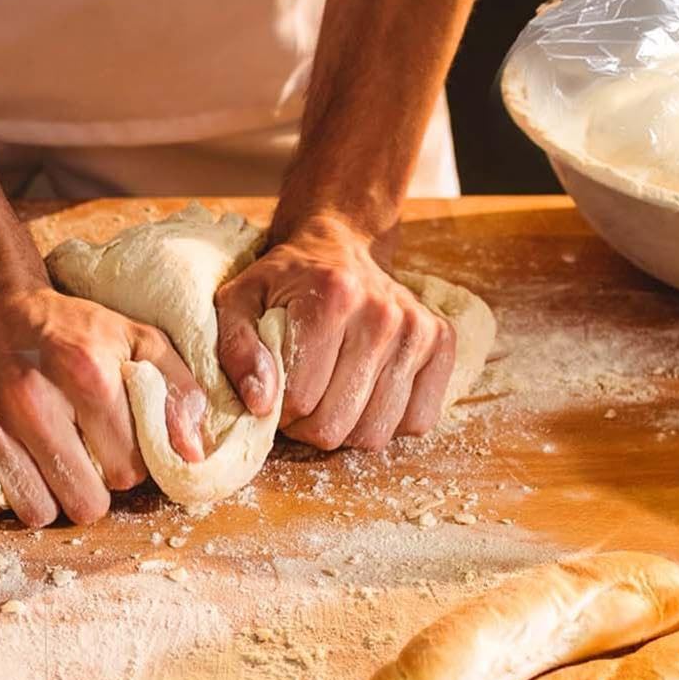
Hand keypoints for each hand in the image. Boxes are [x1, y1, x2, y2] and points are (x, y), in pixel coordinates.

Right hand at [0, 278, 206, 525]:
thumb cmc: (66, 327)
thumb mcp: (135, 340)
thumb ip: (177, 391)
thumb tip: (193, 454)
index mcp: (86, 371)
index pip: (128, 472)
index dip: (126, 465)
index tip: (113, 446)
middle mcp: (29, 394)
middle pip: (83, 503)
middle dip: (88, 490)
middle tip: (80, 462)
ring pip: (32, 510)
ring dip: (43, 496)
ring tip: (43, 463)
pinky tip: (1, 467)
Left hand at [214, 213, 454, 451]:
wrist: (341, 246)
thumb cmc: (285, 281)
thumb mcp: (239, 301)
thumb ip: (236, 348)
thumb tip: (260, 403)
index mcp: (331, 299)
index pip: (300, 400)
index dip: (279, 409)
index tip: (275, 390)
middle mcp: (383, 314)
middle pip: (337, 424)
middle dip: (308, 426)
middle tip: (301, 399)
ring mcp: (418, 329)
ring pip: (376, 433)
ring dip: (346, 429)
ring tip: (331, 397)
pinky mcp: (442, 343)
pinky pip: (416, 422)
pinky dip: (387, 422)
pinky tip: (367, 394)